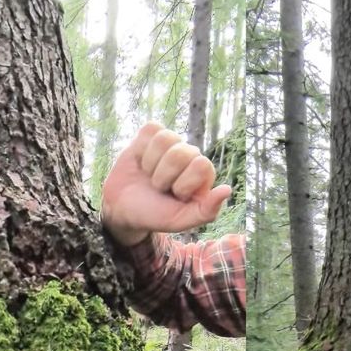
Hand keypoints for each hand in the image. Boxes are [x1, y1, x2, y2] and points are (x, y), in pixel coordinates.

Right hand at [101, 122, 232, 245]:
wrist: (123, 209)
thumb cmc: (155, 214)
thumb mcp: (181, 220)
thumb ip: (207, 210)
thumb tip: (227, 189)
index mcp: (203, 175)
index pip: (201, 165)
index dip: (183, 184)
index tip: (175, 197)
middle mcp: (190, 155)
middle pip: (181, 153)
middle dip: (163, 176)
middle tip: (160, 188)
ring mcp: (171, 143)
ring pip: (164, 138)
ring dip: (151, 164)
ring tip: (150, 176)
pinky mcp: (151, 134)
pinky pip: (150, 130)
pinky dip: (140, 149)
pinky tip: (141, 162)